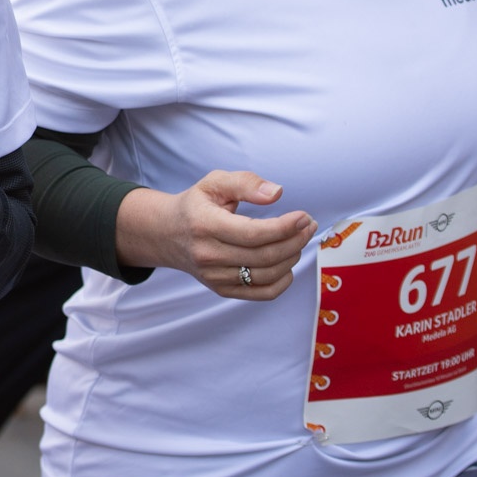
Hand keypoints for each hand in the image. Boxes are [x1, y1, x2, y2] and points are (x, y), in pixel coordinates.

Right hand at [117, 170, 316, 300]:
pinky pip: (263, 293)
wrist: (168, 233)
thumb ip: (245, 183)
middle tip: (308, 226)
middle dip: (295, 240)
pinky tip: (288, 263)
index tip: (304, 217)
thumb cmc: (196, 205)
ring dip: (292, 257)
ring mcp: (214, 276)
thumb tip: (277, 193)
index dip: (285, 227)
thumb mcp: (214, 183)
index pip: (253, 233)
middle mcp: (207, 254)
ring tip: (299, 240)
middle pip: (265, 256)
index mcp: (204, 225)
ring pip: (267, 275)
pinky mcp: (222, 289)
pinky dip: (284, 281)